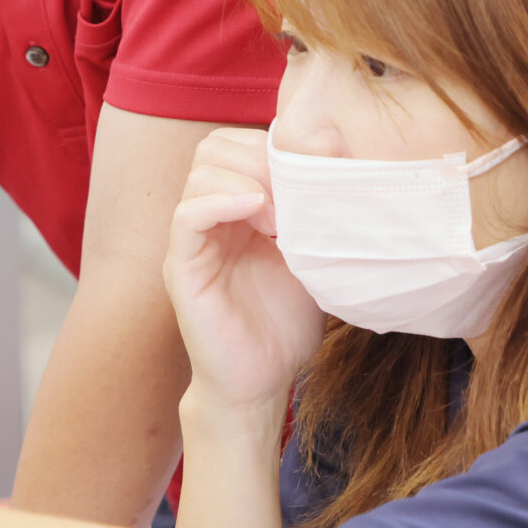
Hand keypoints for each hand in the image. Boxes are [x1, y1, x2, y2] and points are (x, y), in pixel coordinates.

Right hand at [162, 128, 324, 414]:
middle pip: (214, 148)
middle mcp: (209, 217)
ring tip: (280, 216)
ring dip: (247, 180)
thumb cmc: (286, 322)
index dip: (270, 146)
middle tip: (294, 192)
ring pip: (199, 174)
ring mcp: (192, 241)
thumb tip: (345, 166)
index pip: (237, 144)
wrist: (263, 382)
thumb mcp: (311, 255)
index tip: (308, 174)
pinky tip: (256, 211)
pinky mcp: (181, 268)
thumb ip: (314, 213)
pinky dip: (220, 201)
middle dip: (259, 157)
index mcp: (236, 208)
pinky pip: (187, 216)